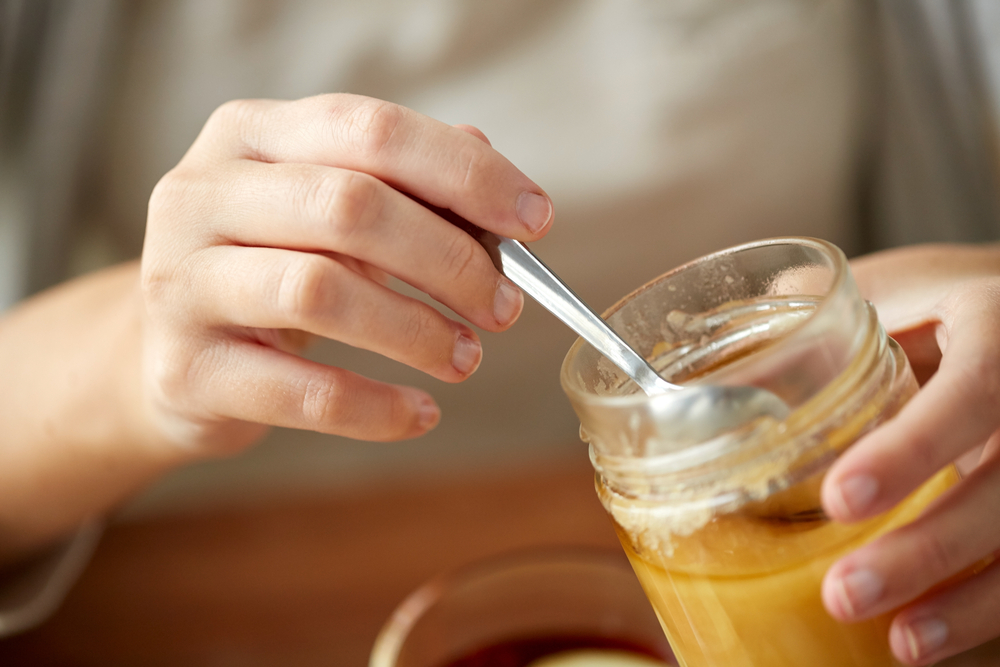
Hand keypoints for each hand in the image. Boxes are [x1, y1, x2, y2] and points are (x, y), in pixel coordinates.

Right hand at [141, 94, 551, 450]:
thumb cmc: (271, 266)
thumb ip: (409, 189)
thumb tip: (502, 202)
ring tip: (465, 358)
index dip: (466, 174)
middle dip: (450, 260)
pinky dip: (375, 407)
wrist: (173, 347)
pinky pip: (299, 393)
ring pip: (322, 292)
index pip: (373, 131)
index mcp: (251, 134)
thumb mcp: (327, 210)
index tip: (535, 221)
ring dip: (418, 332)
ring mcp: (181, 282)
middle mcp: (202, 194)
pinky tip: (419, 414)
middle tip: (503, 307)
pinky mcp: (184, 369)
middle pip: (351, 206)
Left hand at [819, 244, 999, 664]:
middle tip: (845, 592)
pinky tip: (931, 639)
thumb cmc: (936, 302)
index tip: (840, 501)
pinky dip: (985, 608)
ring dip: (969, 602)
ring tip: (900, 643)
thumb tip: (715, 355)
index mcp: (998, 325)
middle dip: (931, 548)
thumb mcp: (886, 286)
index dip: (914, 449)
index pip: (976, 389)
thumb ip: (812, 308)